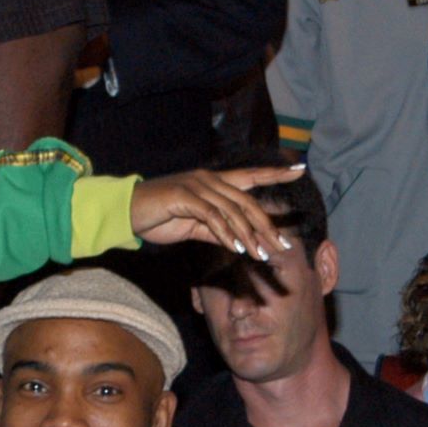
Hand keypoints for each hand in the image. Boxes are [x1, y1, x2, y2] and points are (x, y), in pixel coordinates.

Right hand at [130, 166, 304, 258]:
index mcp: (214, 181)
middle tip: (281, 247)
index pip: (251, 175)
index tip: (300, 170)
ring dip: (248, 236)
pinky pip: (213, 217)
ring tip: (260, 256)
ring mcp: (198, 186)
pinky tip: (236, 248)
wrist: (127, 211)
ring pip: (233, 211)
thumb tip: (239, 242)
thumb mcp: (194, 225)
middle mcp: (210, 179)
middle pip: (248, 201)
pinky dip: (227, 234)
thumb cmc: (160, 216)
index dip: (276, 172)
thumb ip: (216, 229)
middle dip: (267, 226)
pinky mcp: (185, 196)